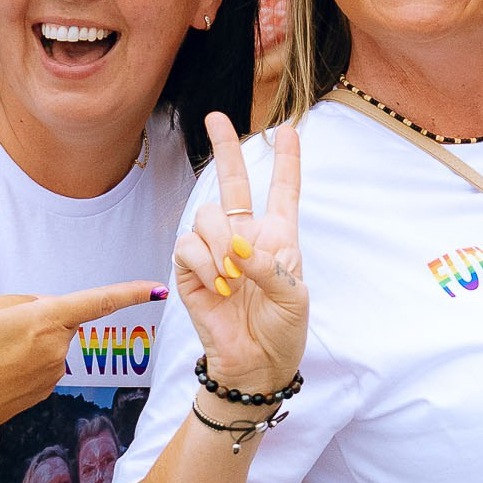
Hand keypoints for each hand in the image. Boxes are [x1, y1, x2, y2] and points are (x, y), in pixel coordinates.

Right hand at [0, 279, 166, 450]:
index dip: (129, 293)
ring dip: (29, 343)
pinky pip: (42, 366)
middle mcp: (57, 349)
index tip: (156, 289)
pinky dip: (24, 363)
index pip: (98, 302)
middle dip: (41, 319)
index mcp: (44, 320)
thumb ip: (27, 303)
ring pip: (51, 344)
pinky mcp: (43, 393)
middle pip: (63, 321)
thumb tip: (48, 310)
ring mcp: (52, 375)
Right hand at [176, 114, 305, 394]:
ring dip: (220, 241)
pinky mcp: (190, 270)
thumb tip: (239, 249)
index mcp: (279, 237)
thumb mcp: (294, 298)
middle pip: (232, 183)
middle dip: (225, 147)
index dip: (287, 159)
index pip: (283, 190)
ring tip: (233, 276)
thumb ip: (271, 267)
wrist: (255, 365)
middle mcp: (245, 236)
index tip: (290, 128)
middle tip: (216, 117)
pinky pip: (188, 245)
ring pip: (206, 215)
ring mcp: (216, 251)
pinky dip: (204, 263)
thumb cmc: (283, 331)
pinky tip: (218, 285)